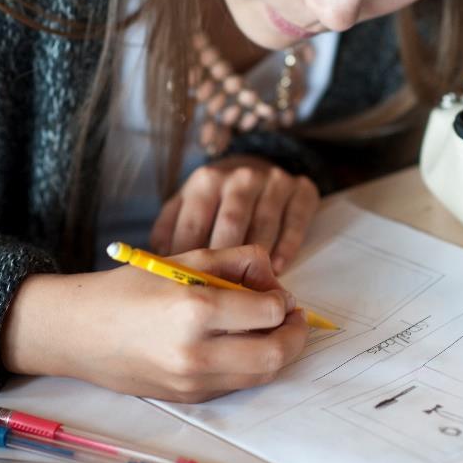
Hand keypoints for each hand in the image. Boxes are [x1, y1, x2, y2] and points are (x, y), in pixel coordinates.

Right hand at [1, 245, 308, 402]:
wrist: (80, 332)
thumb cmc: (130, 288)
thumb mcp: (184, 260)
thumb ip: (236, 261)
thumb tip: (273, 280)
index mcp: (195, 310)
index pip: (266, 312)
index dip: (281, 301)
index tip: (278, 293)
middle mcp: (196, 352)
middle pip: (273, 355)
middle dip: (295, 335)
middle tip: (294, 318)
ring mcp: (191, 381)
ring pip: (260, 376)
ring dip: (277, 353)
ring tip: (273, 331)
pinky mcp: (187, 398)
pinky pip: (235, 385)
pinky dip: (250, 366)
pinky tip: (243, 345)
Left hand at [150, 156, 319, 273]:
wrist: (257, 165)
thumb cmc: (217, 197)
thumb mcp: (187, 203)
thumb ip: (169, 228)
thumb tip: (161, 262)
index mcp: (205, 181)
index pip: (194, 224)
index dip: (190, 260)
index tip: (190, 289)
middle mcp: (239, 178)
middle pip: (230, 225)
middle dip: (226, 264)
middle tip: (223, 297)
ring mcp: (272, 181)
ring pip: (263, 224)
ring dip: (258, 259)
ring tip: (253, 290)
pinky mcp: (301, 190)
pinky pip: (294, 221)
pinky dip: (287, 247)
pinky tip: (279, 267)